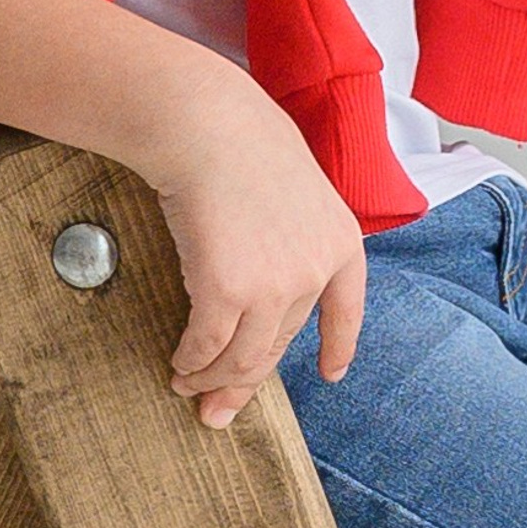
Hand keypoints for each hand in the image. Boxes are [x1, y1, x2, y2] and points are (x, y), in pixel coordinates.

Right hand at [129, 59, 365, 430]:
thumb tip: (267, 243)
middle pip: (279, 342)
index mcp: (340, 240)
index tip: (332, 372)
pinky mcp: (229, 292)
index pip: (347, 308)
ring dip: (213, 379)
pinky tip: (180, 363)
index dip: (338, 344)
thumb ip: (291, 218)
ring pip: (244, 356)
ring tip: (189, 386)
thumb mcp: (289, 174)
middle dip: (246, 382)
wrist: (204, 119)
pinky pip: (208, 344)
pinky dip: (192, 361)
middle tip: (219, 408)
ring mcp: (275, 287)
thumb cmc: (235, 131)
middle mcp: (315, 272)